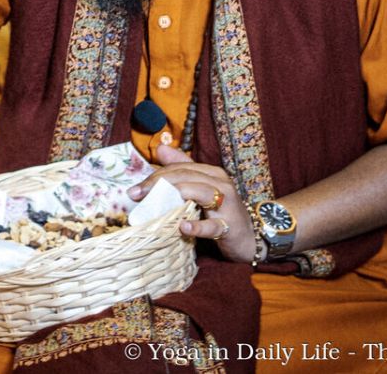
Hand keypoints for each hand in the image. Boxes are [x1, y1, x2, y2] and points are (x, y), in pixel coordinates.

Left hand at [129, 145, 255, 262]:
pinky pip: (213, 225)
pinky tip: (183, 227)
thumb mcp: (201, 188)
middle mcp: (220, 183)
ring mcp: (227, 204)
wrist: (251, 238)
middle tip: (136, 195)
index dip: (155, 176)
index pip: (179, 168)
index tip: (134, 190)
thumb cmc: (222, 212)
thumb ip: (182, 168)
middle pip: (186, 176)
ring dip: (175, 195)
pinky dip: (197, 226)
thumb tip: (160, 148)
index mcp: (211, 173)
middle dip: (158, 183)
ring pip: (200, 192)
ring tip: (153, 203)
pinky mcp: (230, 226)